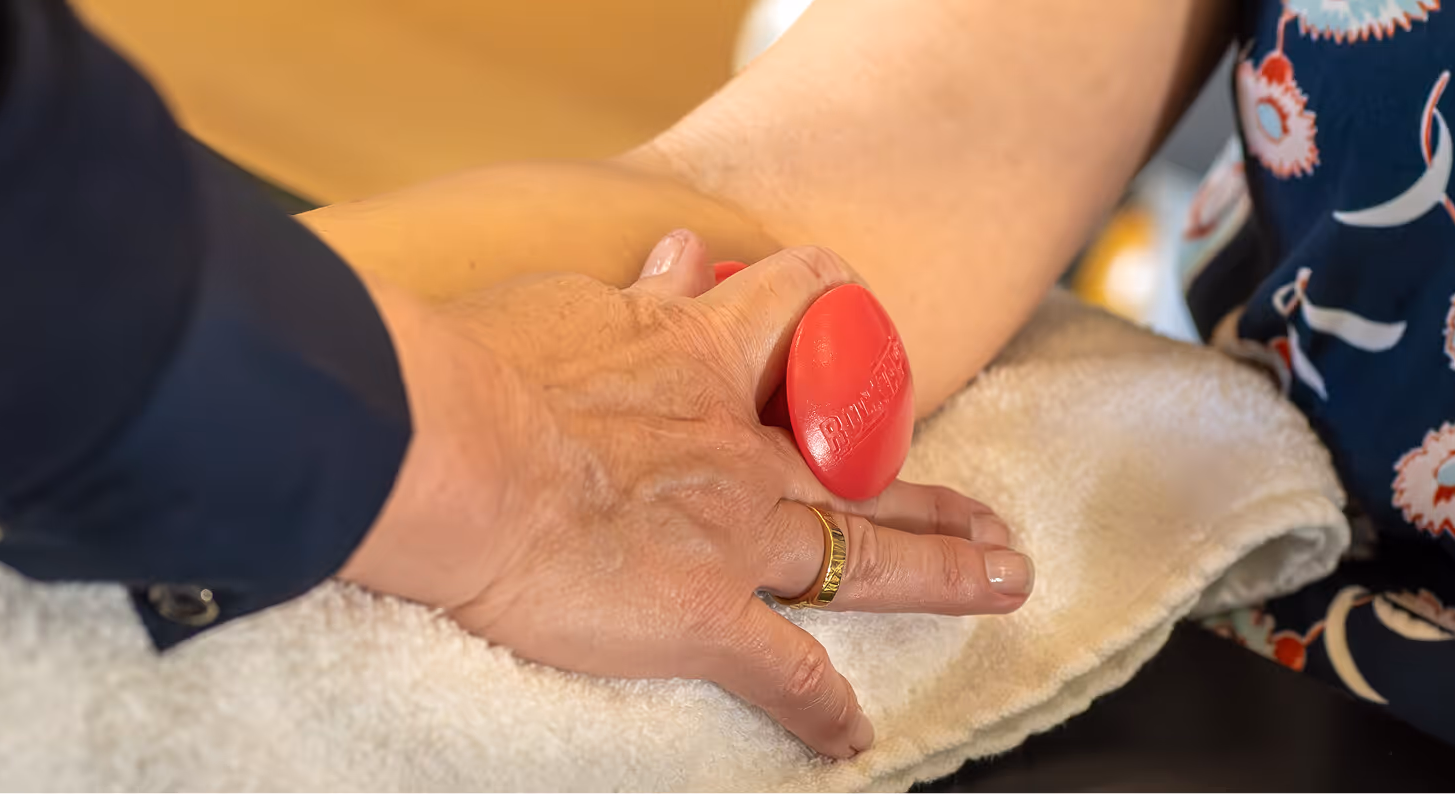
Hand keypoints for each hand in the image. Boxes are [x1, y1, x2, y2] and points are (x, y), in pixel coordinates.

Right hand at [343, 232, 1033, 758]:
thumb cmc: (476, 372)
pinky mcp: (708, 618)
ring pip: (868, 555)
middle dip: (927, 486)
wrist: (452, 452)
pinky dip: (824, 710)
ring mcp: (734, 536)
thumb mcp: (561, 303)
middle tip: (986, 509)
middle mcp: (734, 447)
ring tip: (1002, 579)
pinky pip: (790, 672)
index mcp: (692, 354)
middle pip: (862, 458)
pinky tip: (851, 735)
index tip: (844, 316)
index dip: (828, 311)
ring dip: (942, 571)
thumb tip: (676, 251)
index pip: (792, 312)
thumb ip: (630, 291)